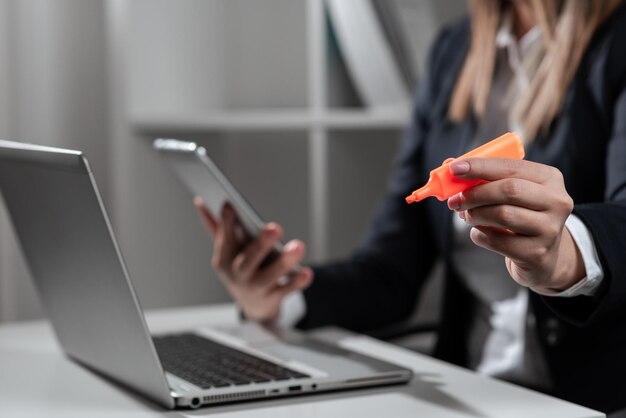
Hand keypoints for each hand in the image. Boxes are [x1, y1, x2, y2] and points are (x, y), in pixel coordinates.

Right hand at [193, 197, 312, 321]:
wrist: (254, 307)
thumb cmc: (241, 269)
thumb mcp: (227, 251)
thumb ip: (216, 227)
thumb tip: (200, 202)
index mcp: (225, 259)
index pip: (225, 239)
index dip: (226, 223)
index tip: (229, 205)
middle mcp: (238, 275)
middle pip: (248, 260)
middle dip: (261, 244)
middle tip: (275, 227)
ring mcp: (255, 288)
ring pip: (269, 276)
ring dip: (284, 262)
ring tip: (298, 246)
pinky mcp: (272, 299)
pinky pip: (285, 290)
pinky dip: (297, 282)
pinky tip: (307, 272)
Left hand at [446, 158, 584, 292]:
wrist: (542, 255)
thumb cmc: (519, 214)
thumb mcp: (508, 192)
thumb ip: (482, 177)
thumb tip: (448, 165)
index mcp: (549, 178)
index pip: (511, 167)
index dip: (480, 166)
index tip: (453, 168)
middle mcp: (557, 201)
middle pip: (509, 190)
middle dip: (475, 193)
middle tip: (454, 200)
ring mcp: (550, 229)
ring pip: (503, 215)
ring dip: (475, 214)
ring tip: (466, 215)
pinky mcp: (537, 253)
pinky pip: (497, 241)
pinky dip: (480, 235)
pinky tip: (479, 232)